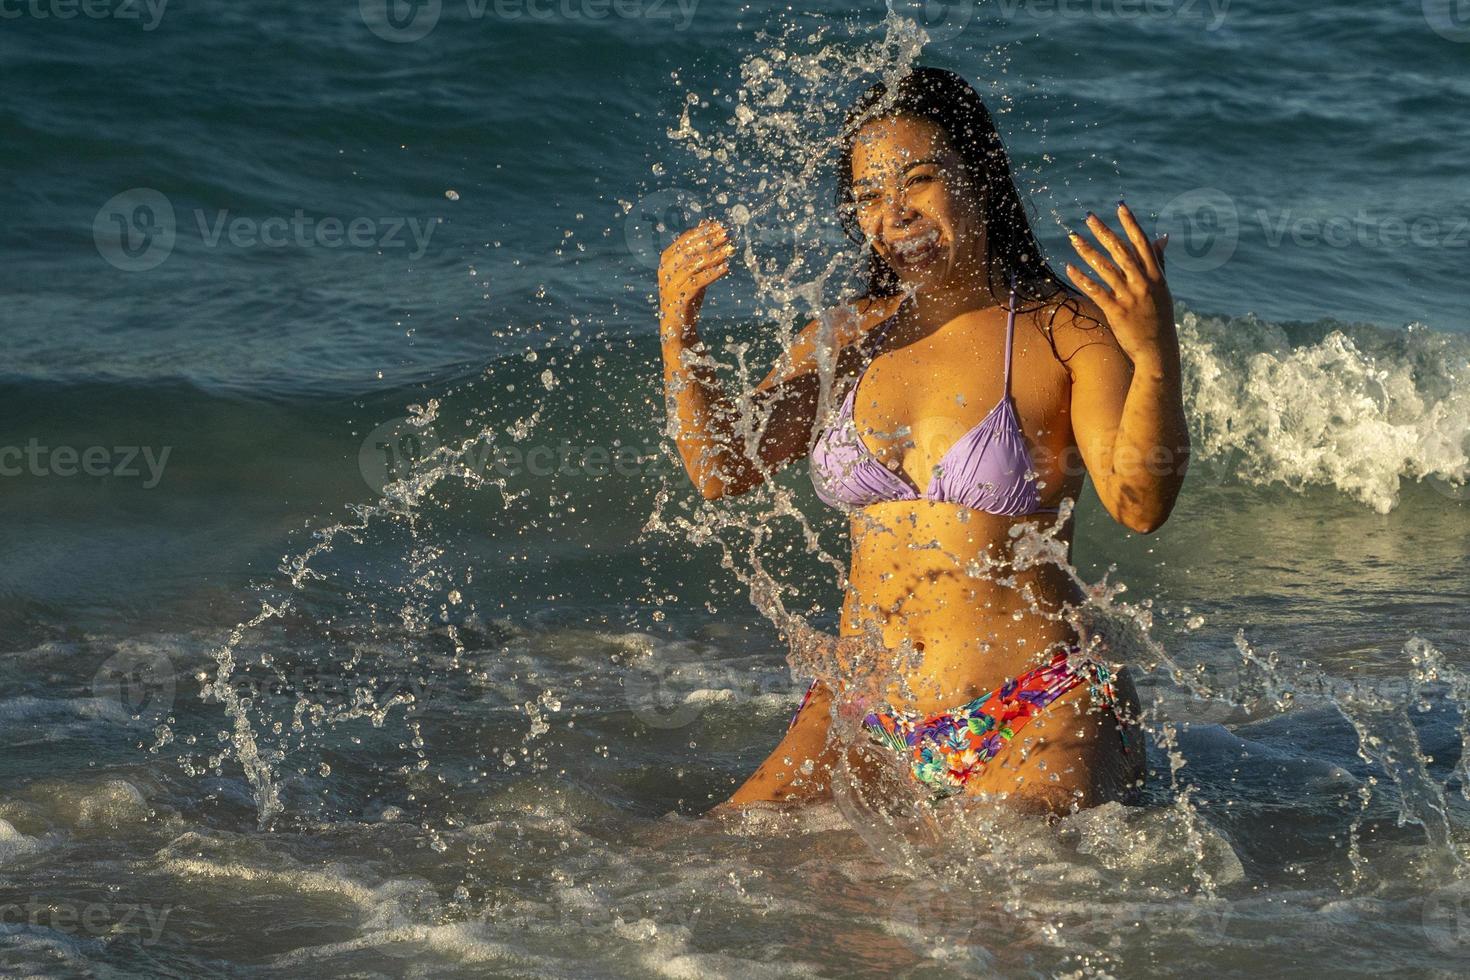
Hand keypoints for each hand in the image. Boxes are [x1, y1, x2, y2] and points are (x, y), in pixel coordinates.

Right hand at [658, 219, 734, 335]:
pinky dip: (713, 273)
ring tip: (730, 250)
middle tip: (726, 235)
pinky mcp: (680, 296)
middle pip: (690, 250)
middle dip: (709, 241)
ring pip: (695, 264)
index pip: (685, 240)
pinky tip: (726, 268)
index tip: (720, 226)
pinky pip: (699, 281)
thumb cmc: (687, 293)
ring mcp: (671, 283)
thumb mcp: (692, 269)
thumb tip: (706, 224)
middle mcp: (666, 270)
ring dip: (715, 256)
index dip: (703, 232)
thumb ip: (697, 249)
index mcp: (666, 259)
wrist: (678, 324)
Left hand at [1064, 203, 1176, 366]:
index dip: (1131, 224)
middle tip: (1089, 217)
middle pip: (1121, 251)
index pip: (1142, 243)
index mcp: (1156, 275)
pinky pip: (1096, 291)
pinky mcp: (1116, 311)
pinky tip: (1069, 267)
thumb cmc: (1159, 317)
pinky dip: (1082, 278)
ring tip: (1073, 238)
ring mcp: (1130, 297)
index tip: (1120, 207)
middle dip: (1104, 232)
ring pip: (1106, 268)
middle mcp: (1143, 283)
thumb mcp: (1162, 287)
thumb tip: (1162, 236)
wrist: (1158, 349)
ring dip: (1087, 251)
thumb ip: (1159, 260)